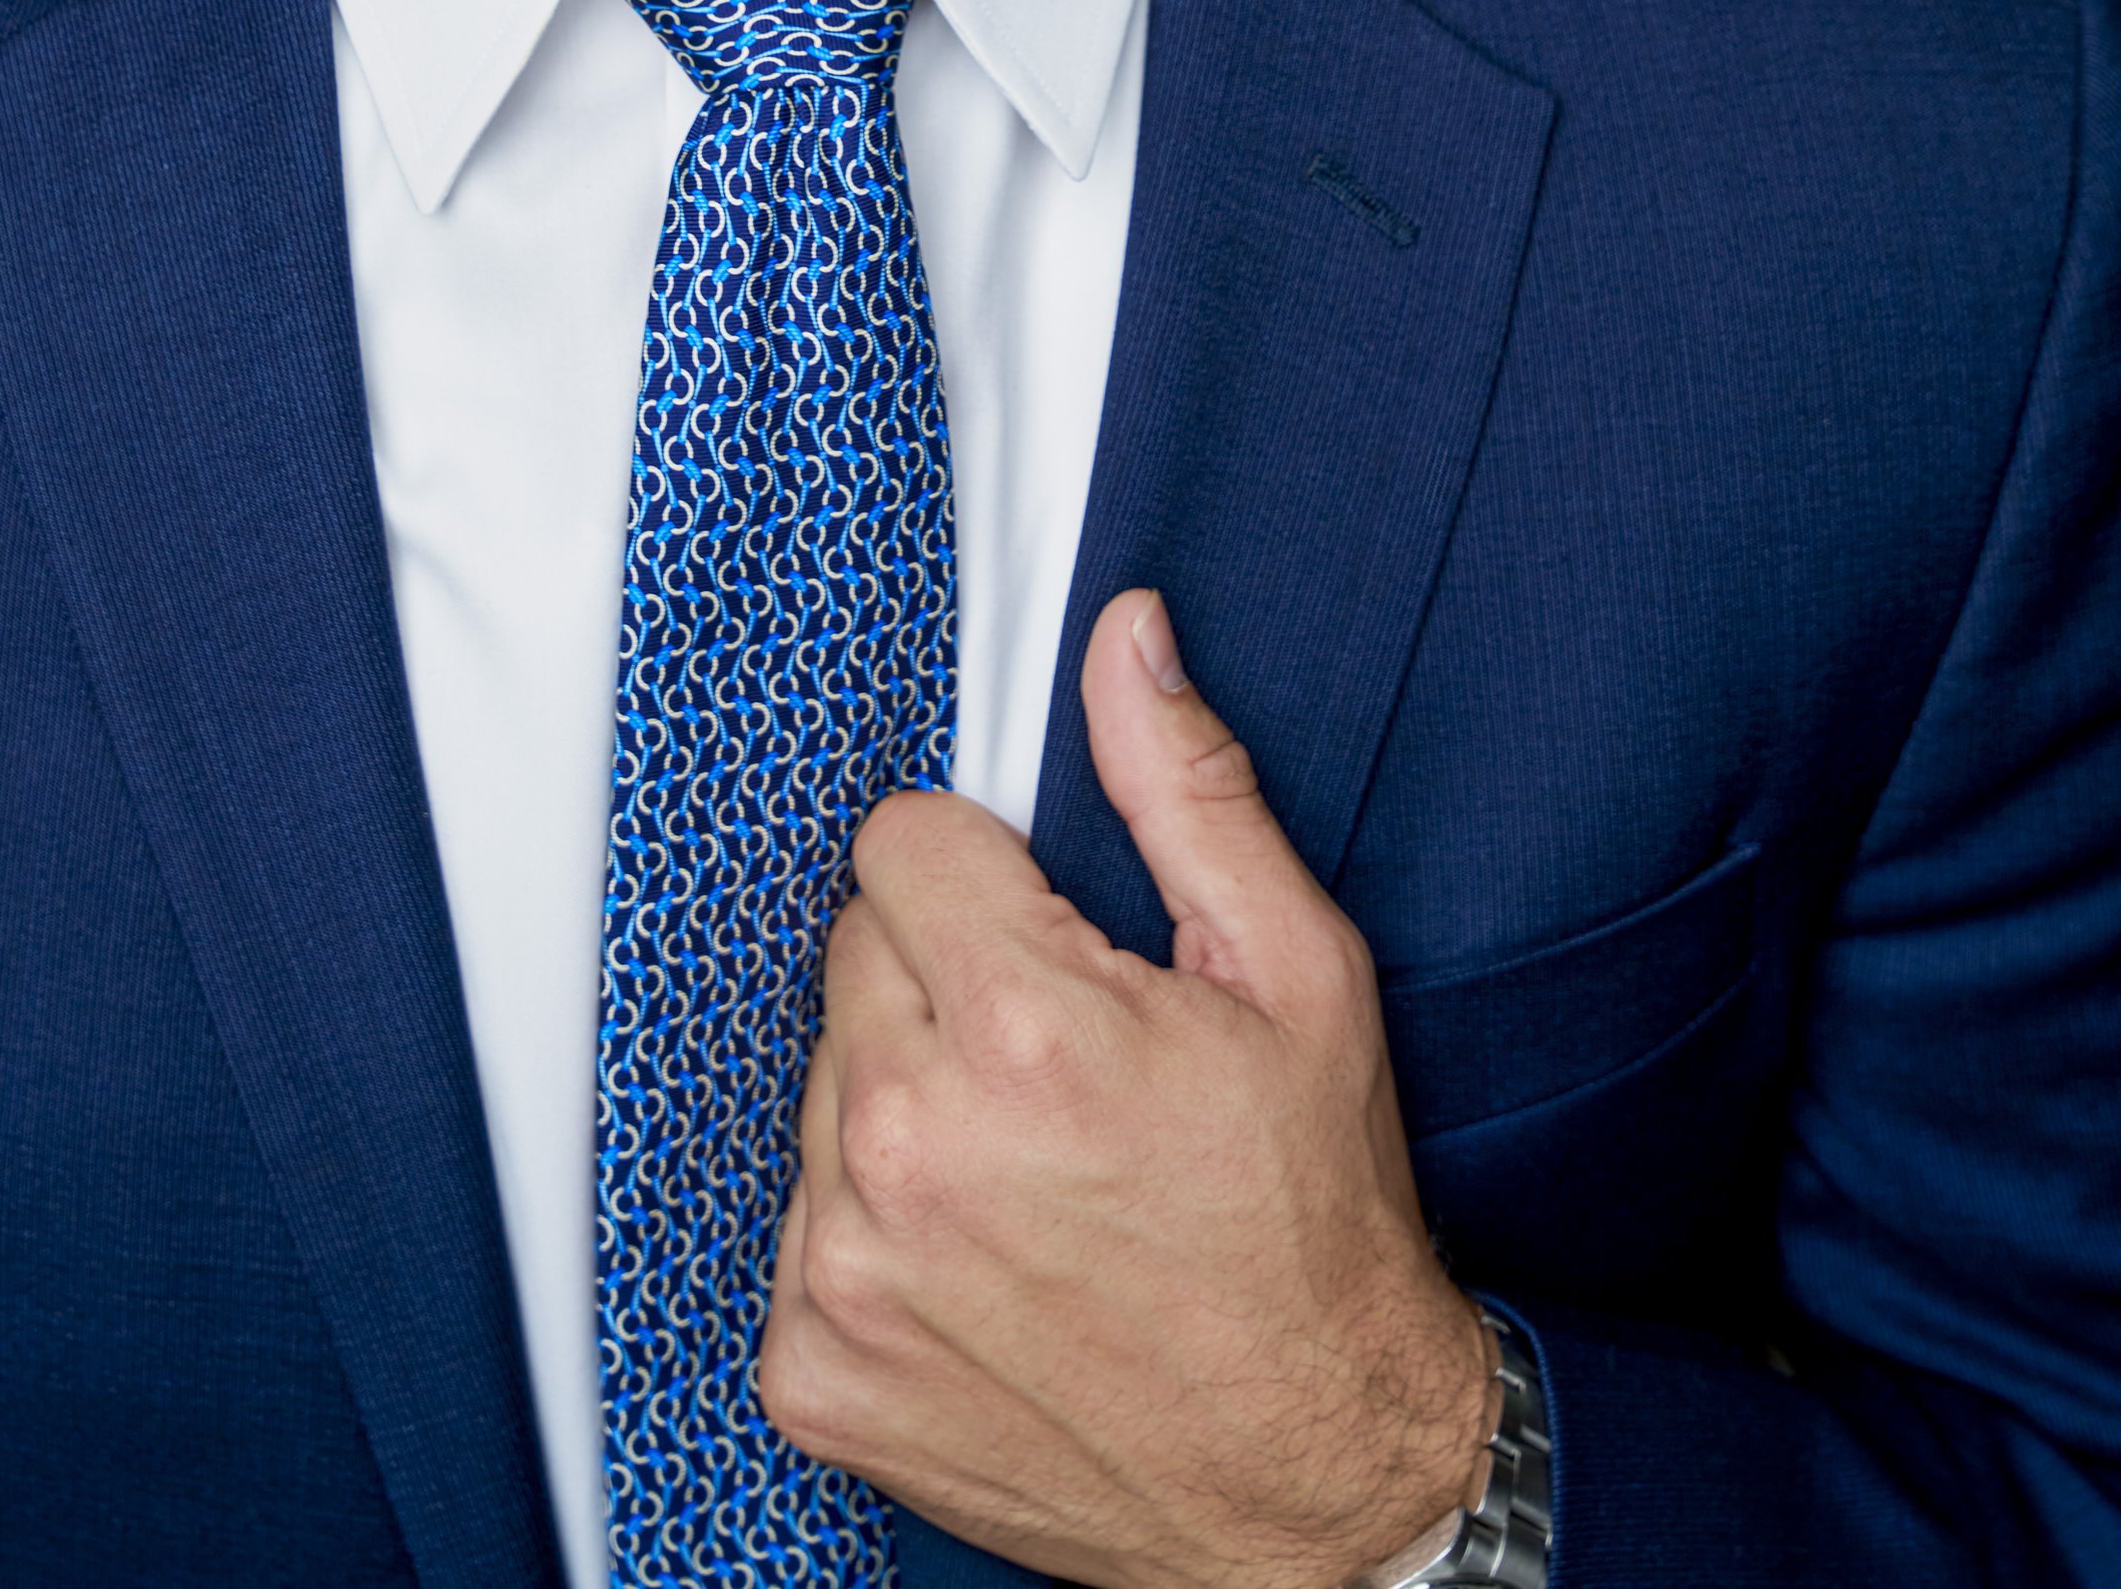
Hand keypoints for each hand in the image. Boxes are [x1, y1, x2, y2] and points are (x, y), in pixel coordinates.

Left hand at [758, 587, 1495, 1588]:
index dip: (987, 877)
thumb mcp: (1297, 976)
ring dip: (902, 1104)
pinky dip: (873, 1233)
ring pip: (819, 1084)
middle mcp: (907, 1146)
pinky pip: (795, 1226)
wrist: (1326, 1483)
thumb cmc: (1317, 1225)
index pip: (901, 842)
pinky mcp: (814, 1372)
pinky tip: (982, 1260)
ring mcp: (847, 1270)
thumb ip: (1188, 789)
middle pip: (854, 954)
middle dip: (944, 983)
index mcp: (1024, 1028)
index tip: (1051, 944)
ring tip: (1029, 1170)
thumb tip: (1124, 638)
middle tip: (1058, 1068)